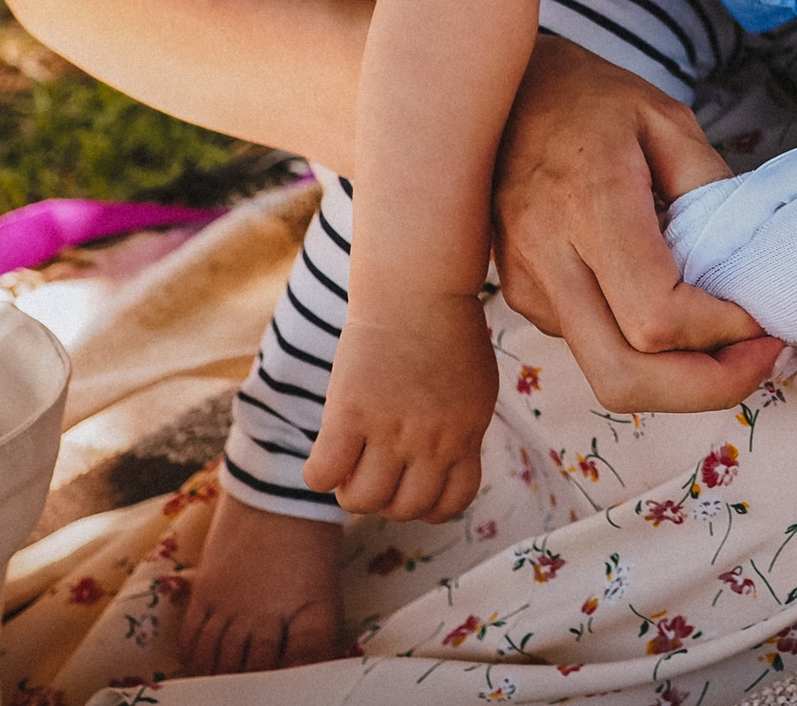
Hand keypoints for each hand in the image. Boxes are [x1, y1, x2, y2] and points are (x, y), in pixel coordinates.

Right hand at [304, 298, 500, 521]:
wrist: (418, 288)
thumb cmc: (449, 330)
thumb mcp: (476, 387)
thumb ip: (463, 429)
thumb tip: (449, 465)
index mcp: (466, 435)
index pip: (451, 504)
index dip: (428, 506)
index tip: (413, 486)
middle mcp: (431, 440)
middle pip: (404, 510)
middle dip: (389, 502)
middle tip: (377, 473)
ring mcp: (390, 429)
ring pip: (363, 500)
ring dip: (352, 492)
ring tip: (351, 466)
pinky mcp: (349, 412)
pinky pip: (324, 473)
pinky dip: (319, 474)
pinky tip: (327, 454)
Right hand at [491, 34, 785, 410]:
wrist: (505, 93)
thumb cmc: (593, 101)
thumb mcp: (669, 121)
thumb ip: (712, 192)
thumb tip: (749, 268)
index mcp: (589, 203)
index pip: (655, 315)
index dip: (719, 333)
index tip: (763, 319)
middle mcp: (548, 256)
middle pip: (624, 376)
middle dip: (705, 390)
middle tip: (760, 362)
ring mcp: (527, 285)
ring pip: (606, 377)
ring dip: (678, 381)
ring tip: (731, 346)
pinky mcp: (522, 298)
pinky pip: (591, 349)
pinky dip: (645, 355)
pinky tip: (677, 319)